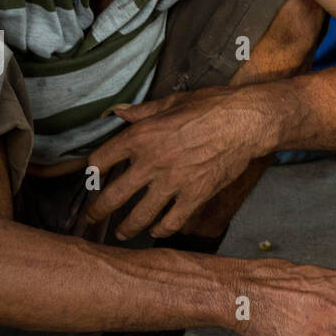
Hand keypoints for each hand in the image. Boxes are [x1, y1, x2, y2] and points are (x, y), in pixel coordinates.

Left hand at [86, 87, 261, 240]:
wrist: (245, 122)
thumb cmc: (211, 106)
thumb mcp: (171, 102)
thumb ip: (142, 112)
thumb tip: (119, 112)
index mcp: (140, 136)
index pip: (100, 160)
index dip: (92, 171)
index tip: (92, 177)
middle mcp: (151, 162)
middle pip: (113, 196)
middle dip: (97, 211)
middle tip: (90, 218)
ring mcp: (172, 183)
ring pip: (140, 216)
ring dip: (127, 228)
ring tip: (121, 233)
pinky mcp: (194, 196)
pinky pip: (172, 222)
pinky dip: (162, 230)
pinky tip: (157, 231)